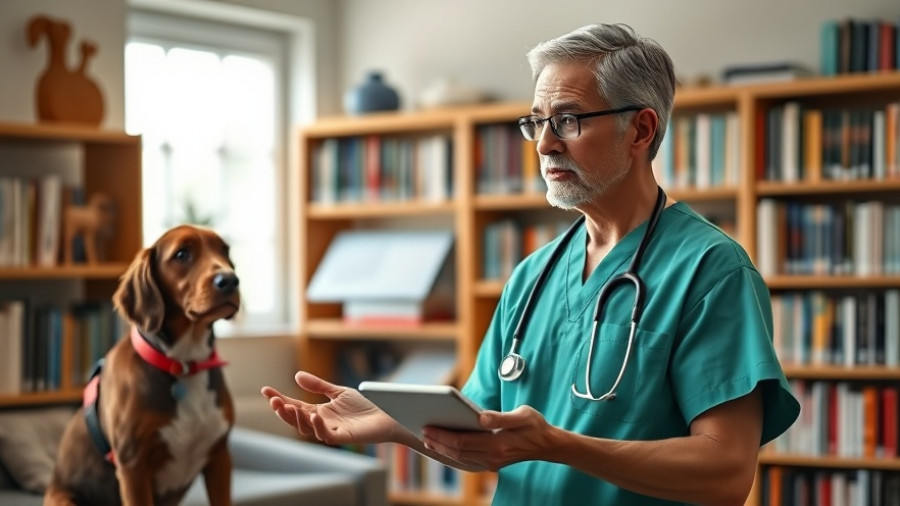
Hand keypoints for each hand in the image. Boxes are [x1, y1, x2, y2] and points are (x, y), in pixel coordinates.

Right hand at [260, 371, 400, 444]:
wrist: (386, 416)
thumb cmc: (363, 407)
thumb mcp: (338, 392)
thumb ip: (318, 385)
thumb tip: (296, 376)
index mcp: (318, 412)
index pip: (294, 405)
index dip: (280, 399)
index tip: (265, 390)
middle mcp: (321, 423)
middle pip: (296, 419)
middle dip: (283, 411)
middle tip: (274, 400)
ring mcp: (330, 431)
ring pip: (307, 429)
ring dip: (296, 419)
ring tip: (288, 407)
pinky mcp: (343, 437)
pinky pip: (326, 435)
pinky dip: (318, 426)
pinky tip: (313, 415)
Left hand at [420, 405, 556, 471]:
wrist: (549, 445)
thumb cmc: (535, 426)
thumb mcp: (523, 415)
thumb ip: (501, 417)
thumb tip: (481, 417)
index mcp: (498, 444)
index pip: (463, 442)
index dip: (443, 435)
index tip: (428, 426)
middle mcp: (492, 457)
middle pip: (457, 452)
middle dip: (438, 442)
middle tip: (422, 430)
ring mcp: (492, 462)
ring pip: (460, 459)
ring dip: (443, 449)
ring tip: (428, 438)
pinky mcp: (492, 463)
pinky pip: (467, 461)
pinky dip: (453, 455)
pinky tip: (444, 448)